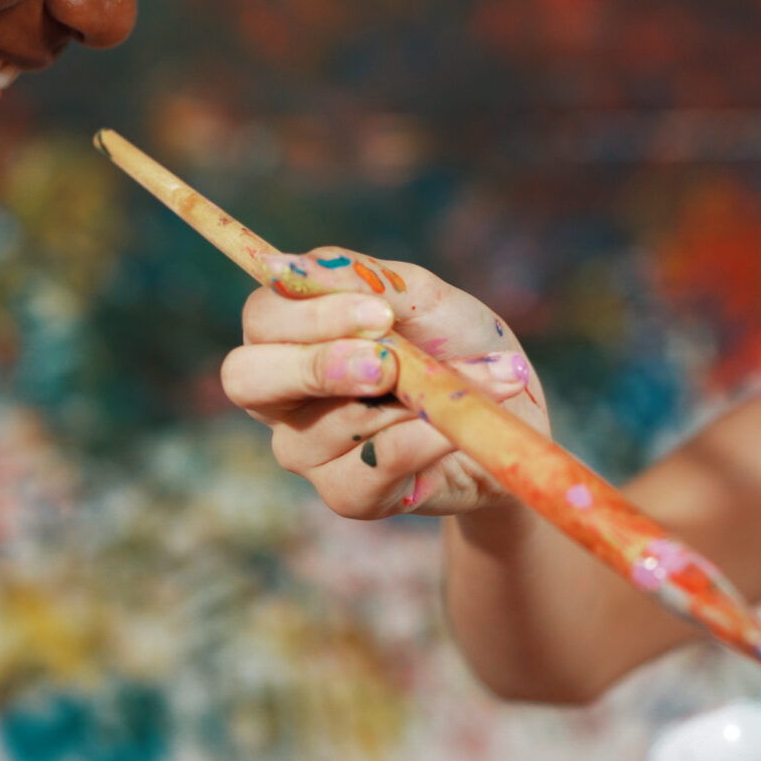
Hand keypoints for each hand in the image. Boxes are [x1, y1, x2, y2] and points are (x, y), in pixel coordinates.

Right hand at [221, 247, 544, 518]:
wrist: (514, 410)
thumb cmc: (456, 343)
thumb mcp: (419, 296)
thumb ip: (360, 277)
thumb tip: (287, 265)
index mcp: (290, 336)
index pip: (261, 318)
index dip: (309, 315)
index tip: (379, 312)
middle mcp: (283, 396)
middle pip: (245, 379)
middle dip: (317, 366)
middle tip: (386, 364)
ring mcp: (309, 451)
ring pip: (324, 426)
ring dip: (405, 400)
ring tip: (461, 384)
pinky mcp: (349, 495)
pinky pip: (375, 465)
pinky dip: (424, 438)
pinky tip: (455, 426)